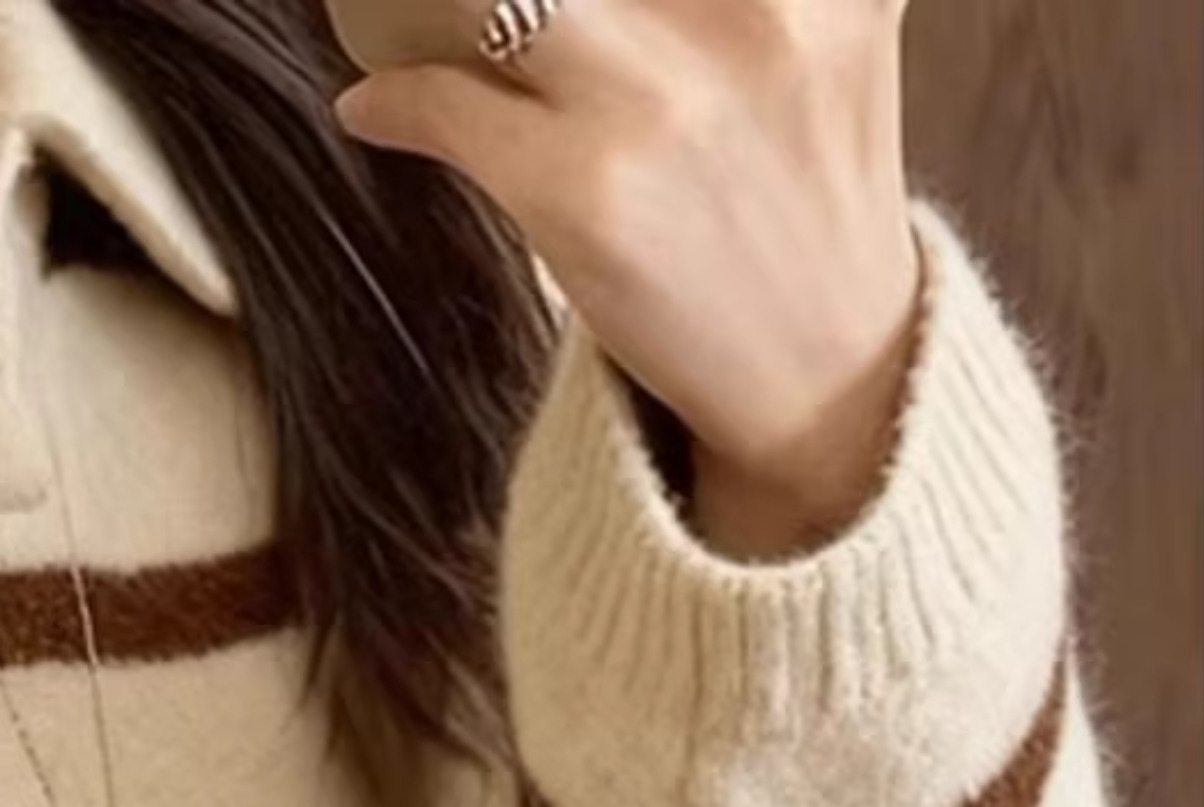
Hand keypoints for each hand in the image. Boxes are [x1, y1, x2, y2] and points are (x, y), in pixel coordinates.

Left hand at [327, 0, 928, 558]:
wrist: (824, 373)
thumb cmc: (796, 190)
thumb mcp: (819, 38)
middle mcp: (757, 13)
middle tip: (474, 2)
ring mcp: (667, 104)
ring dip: (429, 4)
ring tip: (403, 15)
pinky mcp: (588, 192)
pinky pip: (447, 104)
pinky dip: (396, 99)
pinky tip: (379, 105)